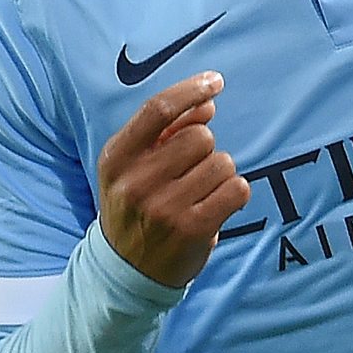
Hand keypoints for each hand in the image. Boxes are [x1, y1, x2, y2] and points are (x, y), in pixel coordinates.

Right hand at [97, 72, 249, 288]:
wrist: (129, 270)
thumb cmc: (136, 206)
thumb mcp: (135, 166)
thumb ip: (167, 131)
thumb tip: (207, 104)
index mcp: (116, 158)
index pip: (158, 110)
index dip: (191, 90)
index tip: (215, 82)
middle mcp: (136, 182)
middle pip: (200, 136)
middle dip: (203, 149)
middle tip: (188, 173)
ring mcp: (164, 208)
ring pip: (222, 162)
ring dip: (219, 174)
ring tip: (198, 193)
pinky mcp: (193, 229)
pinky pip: (237, 189)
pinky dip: (234, 193)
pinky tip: (215, 205)